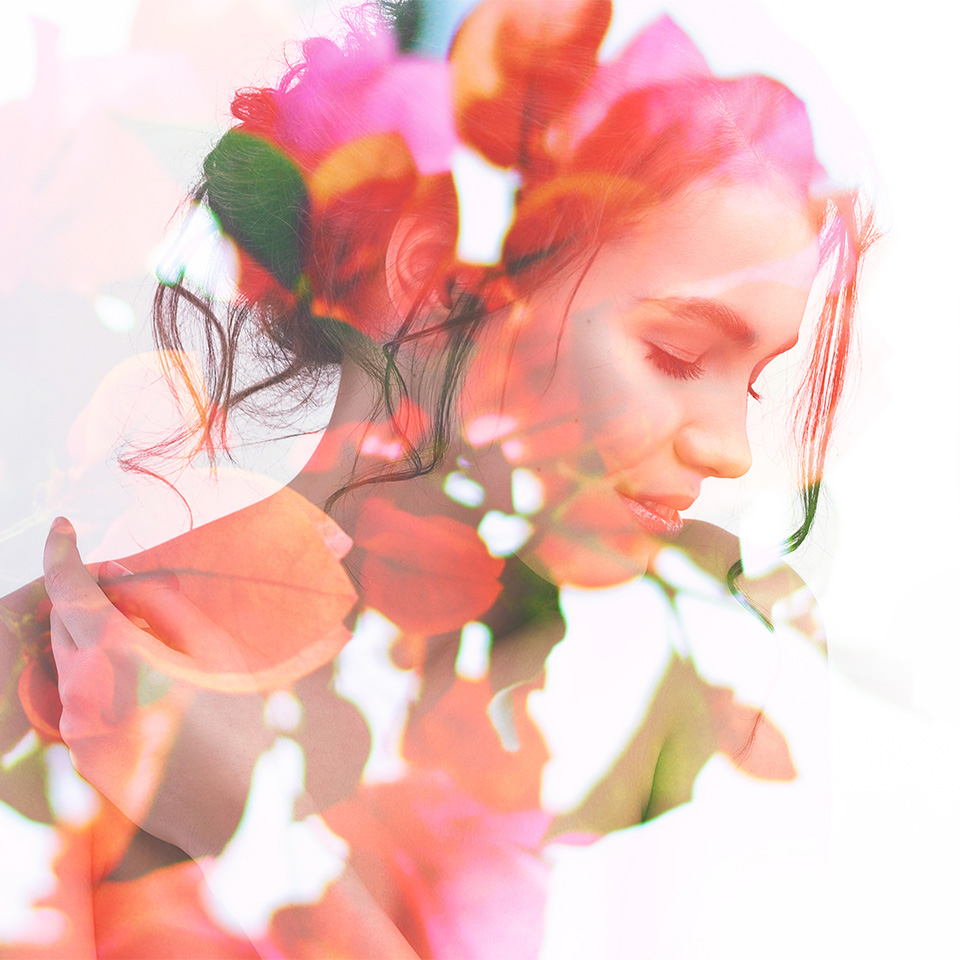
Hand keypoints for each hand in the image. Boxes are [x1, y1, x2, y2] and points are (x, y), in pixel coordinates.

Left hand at [42, 517, 269, 856]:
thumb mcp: (212, 649)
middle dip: (82, 597)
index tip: (62, 529)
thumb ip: (160, 606)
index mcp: (117, 657)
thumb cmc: (241, 723)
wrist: (240, 813)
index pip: (69, 588)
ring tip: (139, 635)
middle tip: (120, 586)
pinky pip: (79, 699)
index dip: (62, 552)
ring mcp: (78, 732)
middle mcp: (84, 694)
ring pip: (69, 663)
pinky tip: (140, 680)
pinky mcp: (83, 759)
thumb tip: (120, 580)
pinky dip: (97, 675)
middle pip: (63, 624)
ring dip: (91, 638)